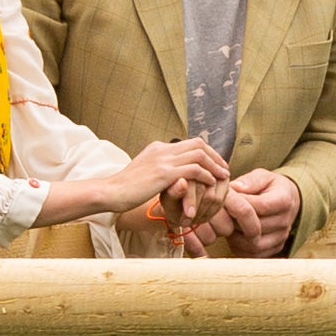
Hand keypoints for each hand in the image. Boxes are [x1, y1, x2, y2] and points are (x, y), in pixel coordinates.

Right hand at [41, 135, 228, 234]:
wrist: (110, 193)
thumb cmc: (126, 189)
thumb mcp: (144, 174)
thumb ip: (158, 170)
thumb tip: (171, 175)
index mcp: (158, 148)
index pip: (189, 142)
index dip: (206, 152)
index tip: (216, 164)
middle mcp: (162, 149)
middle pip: (198, 144)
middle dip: (215, 156)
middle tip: (225, 169)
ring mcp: (163, 160)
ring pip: (199, 154)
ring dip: (214, 165)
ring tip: (223, 176)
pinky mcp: (164, 173)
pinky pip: (193, 170)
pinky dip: (206, 175)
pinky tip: (211, 183)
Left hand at [217, 168, 302, 256]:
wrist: (287, 201)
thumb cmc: (270, 187)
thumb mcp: (262, 177)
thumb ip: (249, 181)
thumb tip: (235, 189)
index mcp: (284, 200)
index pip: (260, 206)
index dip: (240, 204)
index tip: (226, 199)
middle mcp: (286, 221)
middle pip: (256, 228)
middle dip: (234, 221)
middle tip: (221, 214)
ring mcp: (281, 237)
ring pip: (253, 244)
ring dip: (235, 237)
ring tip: (226, 225)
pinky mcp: (275, 249)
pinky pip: (253, 255)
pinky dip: (239, 248)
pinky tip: (233, 235)